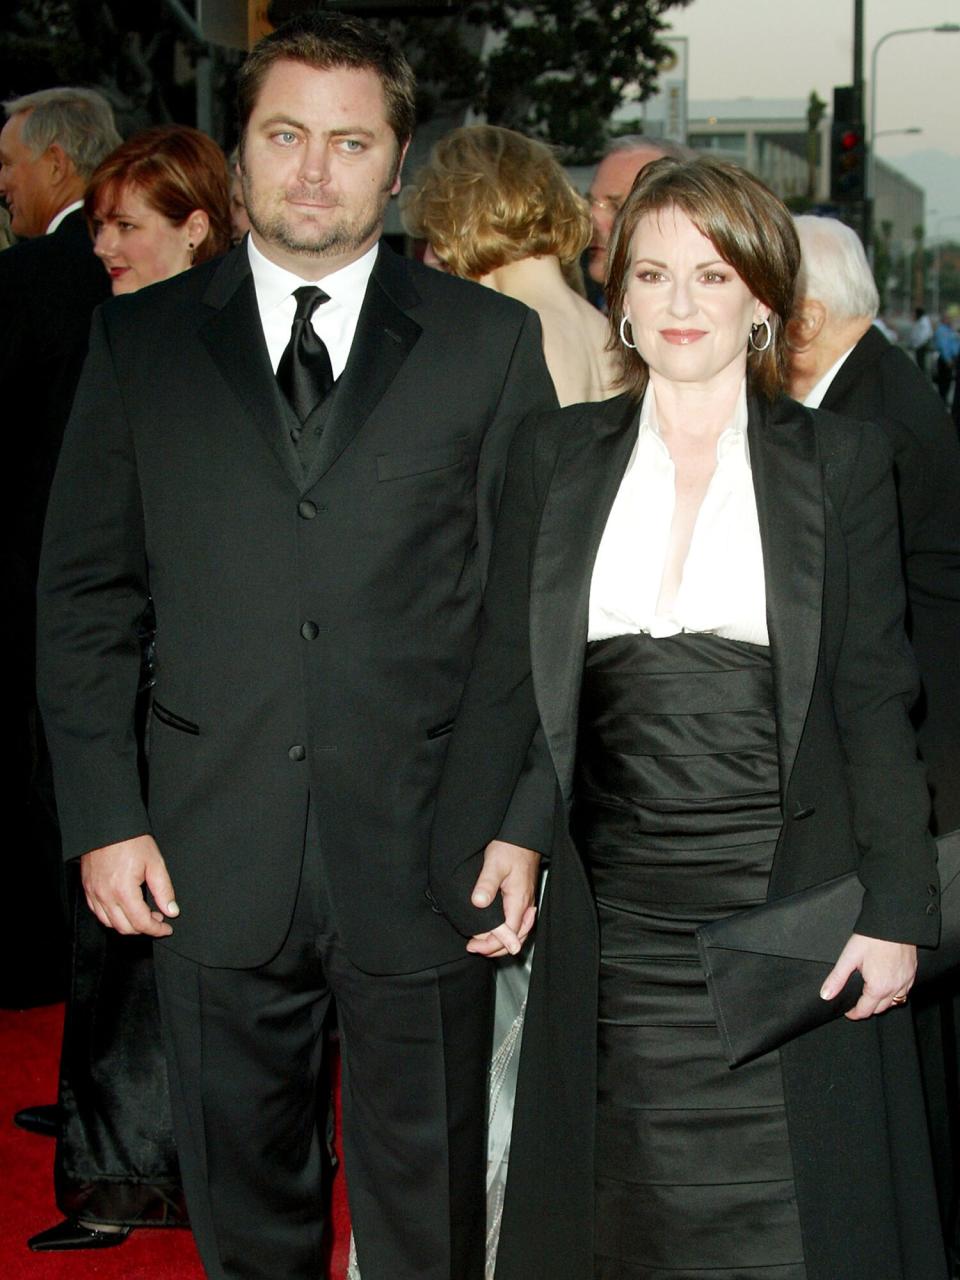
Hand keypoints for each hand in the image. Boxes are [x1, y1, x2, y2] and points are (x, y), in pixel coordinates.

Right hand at [80, 834, 178, 937]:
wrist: (107, 826)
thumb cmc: (131, 841)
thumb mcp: (155, 863)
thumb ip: (164, 890)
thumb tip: (172, 911)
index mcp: (123, 890)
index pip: (141, 922)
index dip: (156, 930)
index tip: (167, 928)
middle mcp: (105, 896)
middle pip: (125, 928)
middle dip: (144, 929)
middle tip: (158, 919)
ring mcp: (93, 894)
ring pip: (110, 923)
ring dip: (128, 925)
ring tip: (143, 915)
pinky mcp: (88, 889)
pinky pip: (98, 913)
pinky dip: (112, 917)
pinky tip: (125, 909)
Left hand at [466, 839, 539, 958]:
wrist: (523, 837)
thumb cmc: (510, 848)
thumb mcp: (494, 864)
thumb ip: (486, 885)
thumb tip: (478, 903)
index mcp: (519, 900)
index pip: (508, 934)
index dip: (491, 944)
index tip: (473, 946)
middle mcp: (526, 905)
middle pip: (516, 938)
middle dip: (496, 948)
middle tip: (475, 948)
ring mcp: (527, 902)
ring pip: (519, 932)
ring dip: (503, 941)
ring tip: (483, 944)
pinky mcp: (524, 897)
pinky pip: (520, 923)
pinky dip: (509, 932)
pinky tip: (498, 931)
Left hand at [820, 932, 916, 1019]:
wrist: (893, 923)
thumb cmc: (871, 938)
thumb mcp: (849, 957)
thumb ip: (837, 978)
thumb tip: (826, 995)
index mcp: (878, 987)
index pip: (865, 1010)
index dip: (854, 1013)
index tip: (847, 1011)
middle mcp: (895, 988)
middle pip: (880, 1009)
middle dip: (867, 1008)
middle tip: (856, 1002)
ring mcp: (906, 982)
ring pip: (895, 1002)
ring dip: (882, 1002)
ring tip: (870, 995)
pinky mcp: (912, 973)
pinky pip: (904, 991)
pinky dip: (895, 993)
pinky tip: (887, 985)